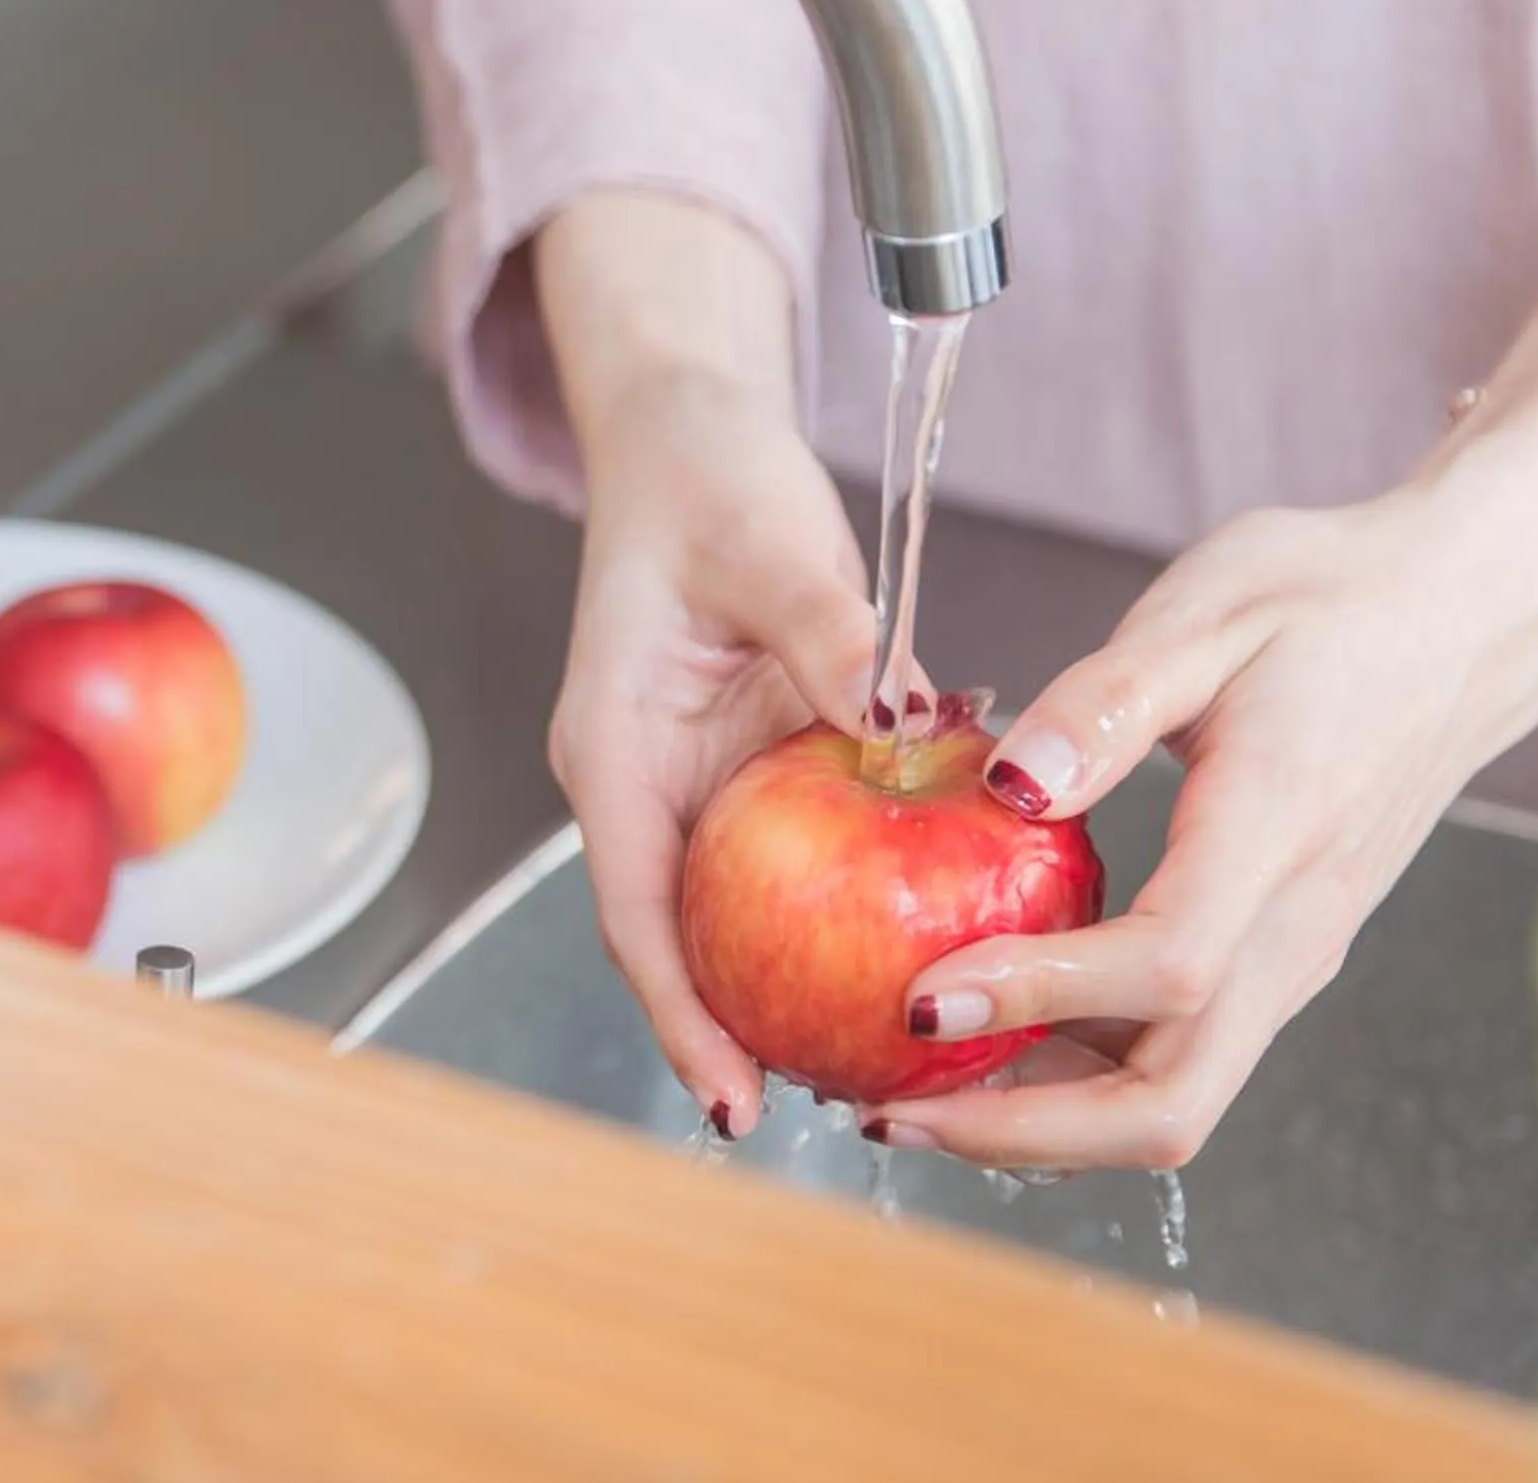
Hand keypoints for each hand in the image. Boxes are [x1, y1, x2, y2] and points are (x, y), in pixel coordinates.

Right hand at [556, 364, 879, 1136]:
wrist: (692, 431)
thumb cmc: (705, 476)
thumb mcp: (767, 544)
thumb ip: (829, 634)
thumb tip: (897, 713)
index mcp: (613, 746)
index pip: (633, 907)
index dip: (678, 1013)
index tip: (729, 1100)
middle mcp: (647, 781)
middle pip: (680, 937)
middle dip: (735, 1032)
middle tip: (827, 1106)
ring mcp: (700, 780)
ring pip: (738, 910)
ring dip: (791, 983)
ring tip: (879, 1062)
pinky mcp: (755, 763)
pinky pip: (797, 855)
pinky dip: (846, 903)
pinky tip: (925, 943)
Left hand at [868, 358, 1537, 1168]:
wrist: (1463, 617)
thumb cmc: (1329, 599)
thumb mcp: (1206, 613)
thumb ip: (1103, 702)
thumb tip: (1007, 782)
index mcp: (1278, 829)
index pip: (1167, 967)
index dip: (1037, 999)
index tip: (918, 998)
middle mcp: (1296, 925)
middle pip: (1172, 1099)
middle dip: (1023, 1130)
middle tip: (888, 1109)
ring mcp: (1294, 953)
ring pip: (1175, 1097)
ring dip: (1042, 1121)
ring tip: (910, 1092)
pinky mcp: (1278, 953)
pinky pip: (1180, 1053)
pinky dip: (1076, 1073)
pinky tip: (987, 1037)